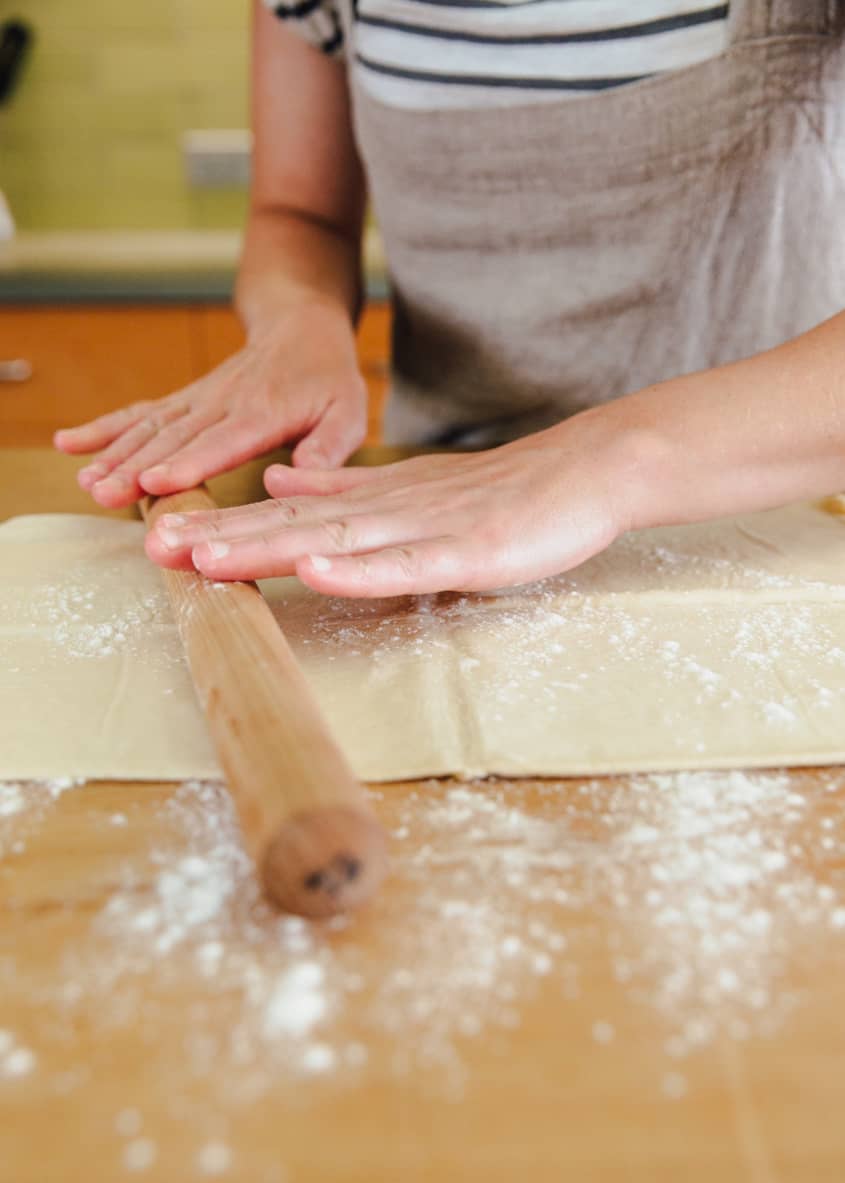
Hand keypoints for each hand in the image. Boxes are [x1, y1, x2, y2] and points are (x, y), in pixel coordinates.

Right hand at [53, 301, 367, 508]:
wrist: (301, 325)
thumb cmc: (328, 377)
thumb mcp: (347, 412)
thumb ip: (326, 448)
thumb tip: (296, 480)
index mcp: (263, 411)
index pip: (221, 440)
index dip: (188, 462)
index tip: (155, 482)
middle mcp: (223, 403)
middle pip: (173, 438)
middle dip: (135, 467)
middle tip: (103, 493)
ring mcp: (198, 399)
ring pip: (150, 427)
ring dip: (114, 453)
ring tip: (86, 482)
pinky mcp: (185, 400)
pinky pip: (141, 413)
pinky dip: (105, 428)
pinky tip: (71, 444)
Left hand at [145, 412, 643, 596]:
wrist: (584, 471)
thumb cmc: (505, 492)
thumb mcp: (412, 490)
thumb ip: (347, 492)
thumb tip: (279, 483)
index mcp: (376, 501)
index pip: (288, 516)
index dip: (225, 527)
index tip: (160, 538)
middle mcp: (390, 509)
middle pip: (294, 527)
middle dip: (222, 539)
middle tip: (152, 548)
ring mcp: (428, 528)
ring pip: (336, 540)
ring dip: (267, 549)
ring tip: (204, 558)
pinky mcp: (472, 550)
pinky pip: (409, 563)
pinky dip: (359, 568)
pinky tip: (312, 569)